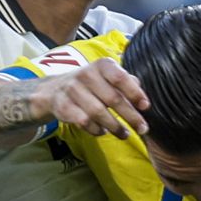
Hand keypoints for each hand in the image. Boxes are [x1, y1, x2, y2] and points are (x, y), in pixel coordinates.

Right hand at [33, 57, 148, 138]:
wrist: (55, 90)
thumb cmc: (90, 84)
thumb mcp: (107, 77)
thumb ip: (125, 83)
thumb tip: (141, 95)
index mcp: (102, 65)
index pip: (120, 77)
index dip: (134, 92)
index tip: (145, 106)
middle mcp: (86, 74)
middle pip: (112, 98)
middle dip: (130, 116)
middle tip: (142, 128)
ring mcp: (73, 90)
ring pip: (98, 113)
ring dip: (115, 126)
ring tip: (125, 134)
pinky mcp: (64, 106)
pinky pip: (84, 122)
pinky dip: (96, 129)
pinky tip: (104, 131)